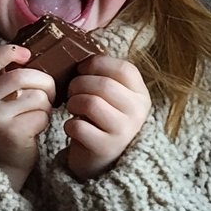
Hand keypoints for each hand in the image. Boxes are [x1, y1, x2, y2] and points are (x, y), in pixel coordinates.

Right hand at [0, 44, 55, 191]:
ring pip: (36, 96)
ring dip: (46, 104)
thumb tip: (37, 50)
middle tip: (48, 92)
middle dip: (44, 82)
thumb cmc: (8, 118)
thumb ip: (8, 75)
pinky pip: (41, 115)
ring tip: (38, 112)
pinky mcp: (11, 132)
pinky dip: (45, 120)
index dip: (10, 51)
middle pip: (21, 76)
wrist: (4, 158)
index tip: (27, 54)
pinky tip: (36, 126)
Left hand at [63, 54, 150, 179]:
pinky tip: (74, 129)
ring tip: (74, 110)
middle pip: (103, 85)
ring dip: (74, 104)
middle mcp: (138, 112)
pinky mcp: (106, 148)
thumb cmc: (101, 120)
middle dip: (78, 85)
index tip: (82, 70)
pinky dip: (69, 126)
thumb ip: (103, 76)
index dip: (98, 64)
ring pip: (90, 102)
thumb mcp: (111, 97)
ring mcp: (124, 131)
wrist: (100, 160)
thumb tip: (79, 51)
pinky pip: (78, 126)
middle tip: (73, 93)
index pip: (124, 68)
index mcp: (140, 94)